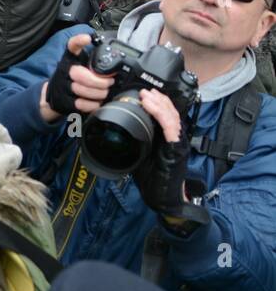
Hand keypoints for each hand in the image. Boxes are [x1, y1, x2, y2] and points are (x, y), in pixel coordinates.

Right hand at [39, 34, 113, 121]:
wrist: (55, 94)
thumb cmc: (73, 77)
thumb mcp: (80, 64)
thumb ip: (93, 59)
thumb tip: (116, 57)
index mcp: (70, 59)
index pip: (71, 46)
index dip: (79, 41)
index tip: (87, 38)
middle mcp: (64, 71)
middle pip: (81, 75)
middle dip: (100, 81)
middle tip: (109, 82)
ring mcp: (63, 87)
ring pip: (83, 91)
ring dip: (99, 93)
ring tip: (105, 93)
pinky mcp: (64, 101)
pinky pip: (82, 104)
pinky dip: (93, 104)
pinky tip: (97, 102)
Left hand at [132, 89, 200, 224]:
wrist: (164, 199)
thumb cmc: (153, 179)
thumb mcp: (138, 156)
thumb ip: (132, 144)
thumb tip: (113, 136)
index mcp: (165, 139)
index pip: (165, 115)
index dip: (157, 103)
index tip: (144, 94)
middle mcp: (174, 139)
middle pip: (171, 112)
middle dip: (159, 100)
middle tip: (145, 92)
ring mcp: (177, 144)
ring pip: (172, 117)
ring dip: (160, 105)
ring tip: (148, 96)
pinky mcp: (178, 150)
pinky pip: (173, 129)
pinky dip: (164, 117)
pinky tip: (155, 109)